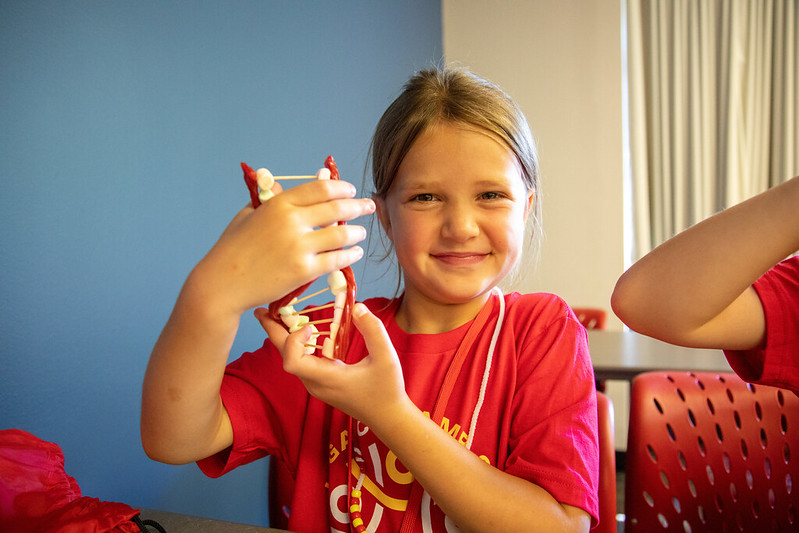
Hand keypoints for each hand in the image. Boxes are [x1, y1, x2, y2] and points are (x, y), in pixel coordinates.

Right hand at [187, 179, 374, 318]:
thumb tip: (288, 187)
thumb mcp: (249, 214)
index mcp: (279, 204)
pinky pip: (336, 260)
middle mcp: (292, 222)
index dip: (342, 188)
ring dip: (357, 232)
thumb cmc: (232, 247)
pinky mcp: (304, 271)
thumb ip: (271, 200)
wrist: (223, 283)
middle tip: (369, 206)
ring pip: (342, 235)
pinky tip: (355, 252)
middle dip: (358, 206)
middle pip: (337, 209)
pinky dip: (350, 255)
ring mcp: (299, 247)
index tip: (351, 190)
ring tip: (362, 232)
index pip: (321, 189)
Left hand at [255, 303, 409, 423]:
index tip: (310, 327)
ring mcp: (316, 385)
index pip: (292, 362)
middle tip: (263, 310)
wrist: (388, 417)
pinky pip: (301, 362)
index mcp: (327, 378)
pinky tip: (304, 332)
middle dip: (273, 332)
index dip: (293, 341)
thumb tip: (357, 307)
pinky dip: (298, 345)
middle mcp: (315, 384)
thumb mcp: (386, 357)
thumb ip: (372, 330)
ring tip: (281, 316)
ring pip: (292, 360)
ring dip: (285, 337)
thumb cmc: (387, 389)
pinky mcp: (321, 384)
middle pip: (285, 357)